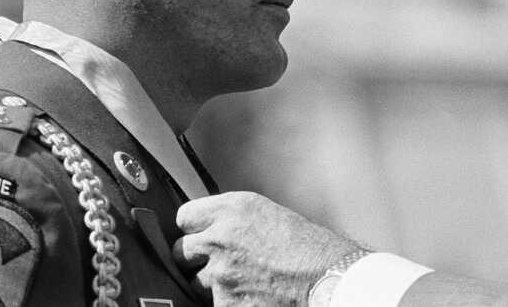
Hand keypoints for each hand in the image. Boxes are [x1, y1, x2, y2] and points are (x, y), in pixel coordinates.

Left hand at [174, 191, 362, 306]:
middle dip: (195, 257)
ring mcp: (219, 274)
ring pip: (194, 281)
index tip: (200, 234)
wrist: (326, 277)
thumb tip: (209, 230)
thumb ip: (232, 220)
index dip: (194, 228)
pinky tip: (249, 294)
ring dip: (210, 282)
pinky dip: (226, 300)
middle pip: (181, 250)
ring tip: (240, 280)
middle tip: (217, 261)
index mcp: (232, 209)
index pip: (184, 217)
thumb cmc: (307, 246)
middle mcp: (220, 238)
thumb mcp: (267, 215)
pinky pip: (211, 302)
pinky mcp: (224, 303)